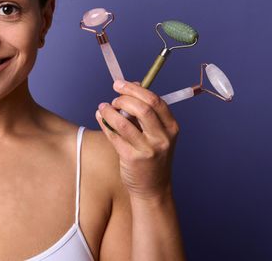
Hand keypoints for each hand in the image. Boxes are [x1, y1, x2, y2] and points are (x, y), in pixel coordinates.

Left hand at [95, 79, 179, 200]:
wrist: (153, 188)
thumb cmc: (152, 156)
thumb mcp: (156, 134)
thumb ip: (145, 112)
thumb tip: (132, 85)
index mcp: (171, 127)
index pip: (155, 101)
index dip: (135, 89)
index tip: (120, 84)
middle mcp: (162, 138)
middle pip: (142, 108)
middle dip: (124, 98)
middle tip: (113, 98)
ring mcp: (148, 149)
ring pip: (124, 122)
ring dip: (110, 111)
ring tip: (103, 108)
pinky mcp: (132, 158)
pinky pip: (114, 136)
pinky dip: (105, 123)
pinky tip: (100, 117)